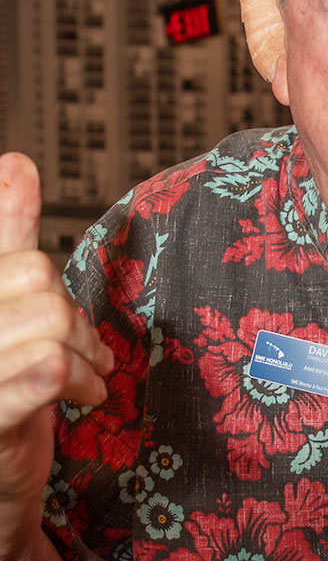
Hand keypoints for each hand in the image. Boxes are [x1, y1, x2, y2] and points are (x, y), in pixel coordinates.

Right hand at [0, 152, 112, 535]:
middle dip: (76, 316)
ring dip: (85, 351)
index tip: (57, 317)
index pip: (13, 255)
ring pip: (48, 319)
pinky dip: (76, 377)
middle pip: (37, 280)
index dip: (47, 281)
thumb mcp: (0, 312)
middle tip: (85, 354)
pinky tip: (80, 396)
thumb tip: (16, 163)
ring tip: (86, 380)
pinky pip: (44, 368)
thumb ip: (2, 237)